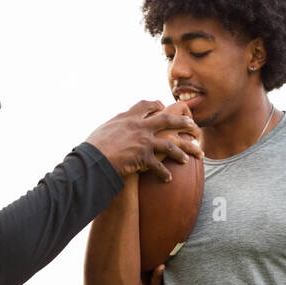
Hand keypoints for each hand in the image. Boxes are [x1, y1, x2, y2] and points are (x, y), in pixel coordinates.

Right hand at [87, 100, 201, 181]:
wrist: (92, 160)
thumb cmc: (92, 148)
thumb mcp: (103, 130)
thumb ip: (113, 127)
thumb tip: (112, 129)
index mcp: (128, 117)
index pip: (146, 105)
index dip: (157, 105)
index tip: (163, 107)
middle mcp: (139, 126)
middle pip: (167, 119)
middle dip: (182, 122)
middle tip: (193, 125)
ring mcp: (143, 141)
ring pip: (169, 144)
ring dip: (181, 151)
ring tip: (189, 158)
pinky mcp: (143, 157)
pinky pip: (159, 166)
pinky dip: (164, 173)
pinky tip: (169, 179)